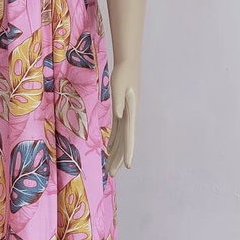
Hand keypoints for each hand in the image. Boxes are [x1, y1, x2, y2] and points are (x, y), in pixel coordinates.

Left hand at [105, 62, 138, 176]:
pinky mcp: (122, 112)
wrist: (127, 66)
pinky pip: (117, 131)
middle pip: (123, 143)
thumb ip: (119, 102)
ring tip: (110, 167)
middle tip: (111, 174)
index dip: (127, 152)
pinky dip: (114, 141)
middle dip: (118, 158)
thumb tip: (118, 115)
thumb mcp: (119, 88)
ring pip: (120, 139)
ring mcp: (126, 116)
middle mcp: (129, 118)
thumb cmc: (123, 76)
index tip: (127, 166)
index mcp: (130, 114)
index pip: (128, 137)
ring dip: (115, 153)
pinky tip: (109, 149)